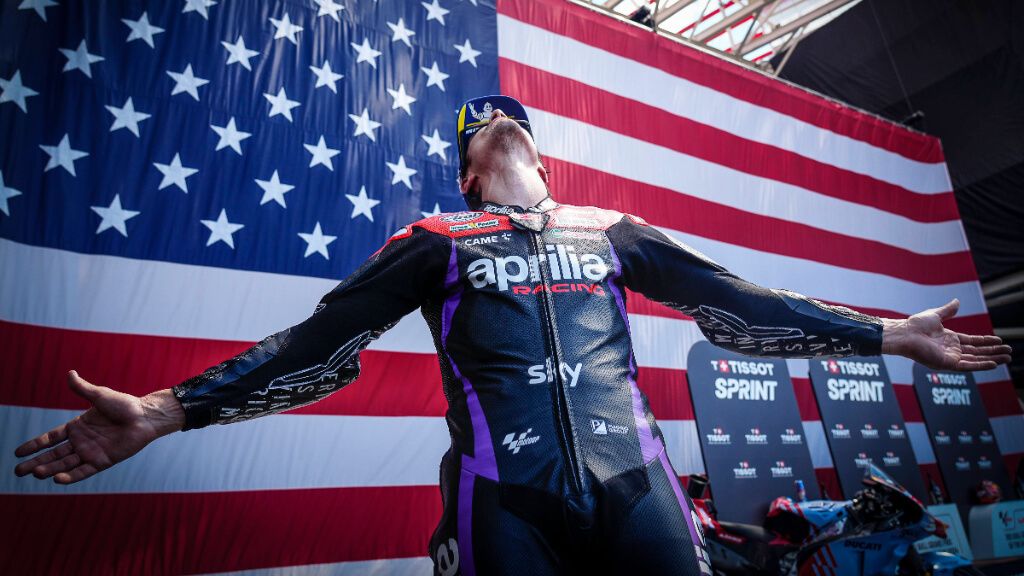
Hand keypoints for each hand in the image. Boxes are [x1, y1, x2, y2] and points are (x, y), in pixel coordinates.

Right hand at [13, 371, 183, 483]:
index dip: (35, 445)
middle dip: (36, 462)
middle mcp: (82, 442)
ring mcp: (91, 452)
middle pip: (54, 455)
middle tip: (17, 471)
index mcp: (78, 427)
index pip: (50, 438)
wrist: (145, 416)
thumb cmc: (125, 405)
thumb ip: (82, 389)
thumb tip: (69, 373)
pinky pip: (84, 471)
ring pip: (65, 464)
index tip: (17, 453)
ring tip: (34, 473)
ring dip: (50, 469)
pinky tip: (56, 479)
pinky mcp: (103, 461)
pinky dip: (70, 476)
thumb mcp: (100, 395)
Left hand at [881, 299, 1011, 370]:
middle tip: (1009, 352)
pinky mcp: (947, 364)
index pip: (973, 342)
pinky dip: (980, 365)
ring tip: (1007, 358)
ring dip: (992, 359)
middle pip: (978, 352)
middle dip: (994, 352)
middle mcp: (952, 349)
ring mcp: (950, 357)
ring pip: (976, 360)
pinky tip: (993, 363)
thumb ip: (948, 310)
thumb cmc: (916, 325)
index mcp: (950, 339)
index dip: (986, 341)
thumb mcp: (936, 315)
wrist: (906, 333)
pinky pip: (967, 366)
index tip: (999, 340)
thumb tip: (957, 302)